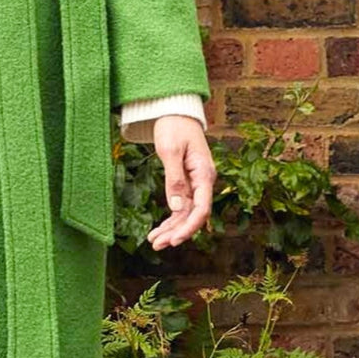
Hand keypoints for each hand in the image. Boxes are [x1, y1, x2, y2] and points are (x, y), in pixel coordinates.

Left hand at [146, 116, 215, 250]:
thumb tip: (176, 207)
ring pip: (185, 214)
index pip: (202, 208)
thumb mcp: (171, 150)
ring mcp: (195, 184)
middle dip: (177, 232)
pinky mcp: (186, 183)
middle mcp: (203, 182)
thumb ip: (174, 179)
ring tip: (154, 242)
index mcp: (204, 174)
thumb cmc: (174, 127)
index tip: (175, 239)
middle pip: (193, 215)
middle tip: (158, 245)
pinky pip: (180, 206)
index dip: (190, 226)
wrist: (175, 112)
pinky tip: (158, 231)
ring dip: (171, 229)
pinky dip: (170, 219)